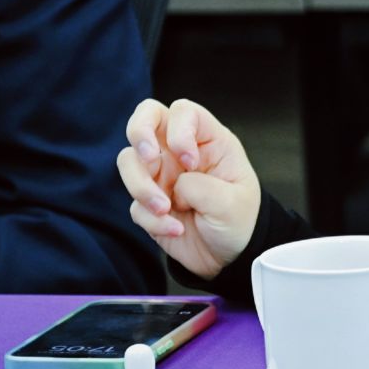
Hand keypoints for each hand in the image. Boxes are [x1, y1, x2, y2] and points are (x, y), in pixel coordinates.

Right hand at [116, 98, 261, 281]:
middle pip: (145, 118)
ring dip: (142, 187)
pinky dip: (151, 219)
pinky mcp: (147, 202)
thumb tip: (174, 185)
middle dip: (139, 133)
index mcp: (209, 141)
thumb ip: (201, 186)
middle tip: (150, 158)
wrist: (229, 256)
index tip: (190, 162)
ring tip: (166, 210)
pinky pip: (134, 204)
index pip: (183, 111)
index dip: (179, 130)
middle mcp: (179, 152)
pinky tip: (176, 230)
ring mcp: (161, 175)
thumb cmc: (240, 220)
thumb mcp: (232, 202)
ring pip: (129, 161)